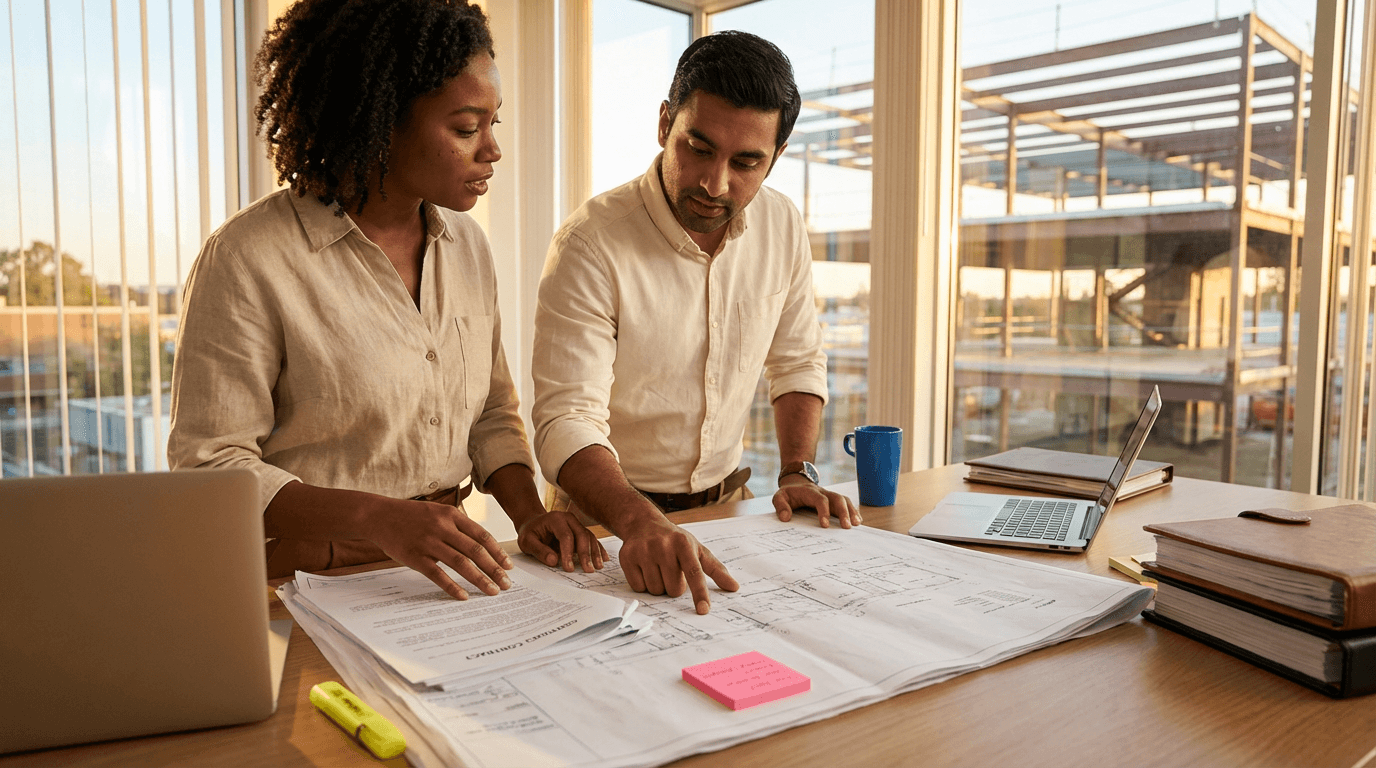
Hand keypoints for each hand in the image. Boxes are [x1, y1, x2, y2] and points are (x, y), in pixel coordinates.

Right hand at [362, 497, 513, 600]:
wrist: (379, 516)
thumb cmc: (411, 516)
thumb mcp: (438, 512)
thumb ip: (457, 526)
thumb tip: (482, 546)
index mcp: (451, 515)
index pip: (482, 536)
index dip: (498, 552)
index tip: (508, 566)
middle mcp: (443, 528)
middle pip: (476, 551)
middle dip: (494, 569)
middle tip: (506, 584)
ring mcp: (429, 543)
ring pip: (461, 564)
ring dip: (480, 579)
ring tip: (492, 591)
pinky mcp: (415, 557)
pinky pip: (438, 575)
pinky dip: (452, 587)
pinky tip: (463, 596)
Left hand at [517, 510, 608, 572]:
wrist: (534, 523)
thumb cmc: (530, 532)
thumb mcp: (526, 541)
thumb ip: (539, 550)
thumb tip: (553, 561)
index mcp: (556, 519)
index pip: (566, 536)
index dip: (568, 553)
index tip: (569, 568)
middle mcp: (569, 519)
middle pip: (582, 535)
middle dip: (586, 554)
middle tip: (588, 570)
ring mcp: (577, 524)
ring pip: (589, 537)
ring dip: (594, 552)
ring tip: (597, 567)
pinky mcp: (580, 530)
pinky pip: (591, 539)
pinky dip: (598, 549)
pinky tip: (603, 559)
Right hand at [616, 510, 738, 613]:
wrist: (644, 523)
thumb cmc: (675, 540)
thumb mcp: (697, 549)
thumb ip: (716, 569)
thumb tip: (734, 587)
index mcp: (684, 544)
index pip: (695, 573)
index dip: (700, 593)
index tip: (703, 610)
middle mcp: (663, 546)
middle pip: (674, 588)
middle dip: (674, 586)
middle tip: (671, 571)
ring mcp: (644, 550)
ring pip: (656, 590)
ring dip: (659, 586)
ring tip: (658, 568)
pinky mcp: (627, 557)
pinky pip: (638, 587)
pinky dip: (643, 584)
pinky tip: (644, 568)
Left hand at [772, 478, 861, 528]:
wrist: (796, 483)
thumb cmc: (789, 494)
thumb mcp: (779, 497)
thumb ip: (780, 505)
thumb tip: (785, 518)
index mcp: (810, 492)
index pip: (820, 499)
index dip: (824, 511)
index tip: (825, 525)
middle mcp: (823, 492)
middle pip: (837, 498)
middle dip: (844, 512)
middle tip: (847, 527)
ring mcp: (830, 496)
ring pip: (845, 500)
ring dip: (852, 511)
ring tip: (856, 524)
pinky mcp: (834, 501)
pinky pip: (846, 504)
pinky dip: (853, 511)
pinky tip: (858, 521)